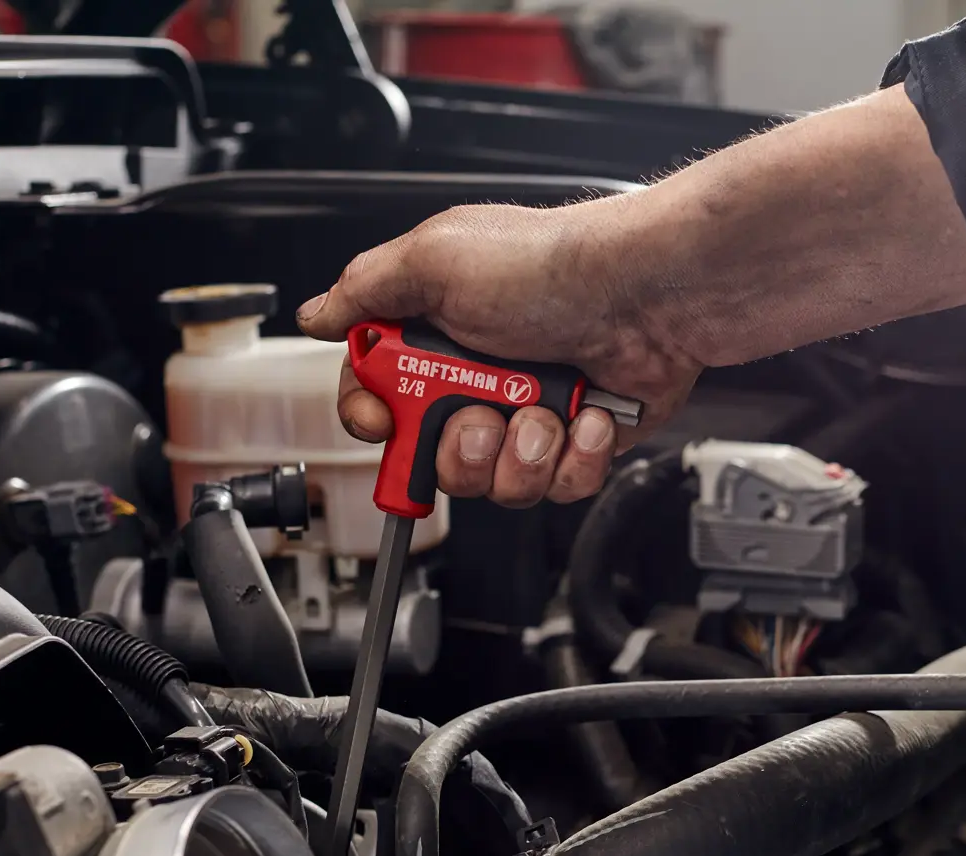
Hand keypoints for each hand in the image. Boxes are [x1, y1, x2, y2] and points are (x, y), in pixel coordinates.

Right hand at [297, 200, 701, 506]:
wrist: (648, 293)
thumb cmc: (552, 266)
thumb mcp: (436, 258)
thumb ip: (366, 289)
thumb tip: (317, 315)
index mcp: (437, 334)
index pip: (380, 400)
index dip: (378, 422)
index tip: (388, 424)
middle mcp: (482, 378)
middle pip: (435, 457)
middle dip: (459, 448)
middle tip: (484, 416)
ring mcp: (531, 414)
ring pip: (497, 483)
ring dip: (522, 454)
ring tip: (547, 412)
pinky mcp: (580, 443)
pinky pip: (557, 487)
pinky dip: (575, 457)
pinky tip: (588, 416)